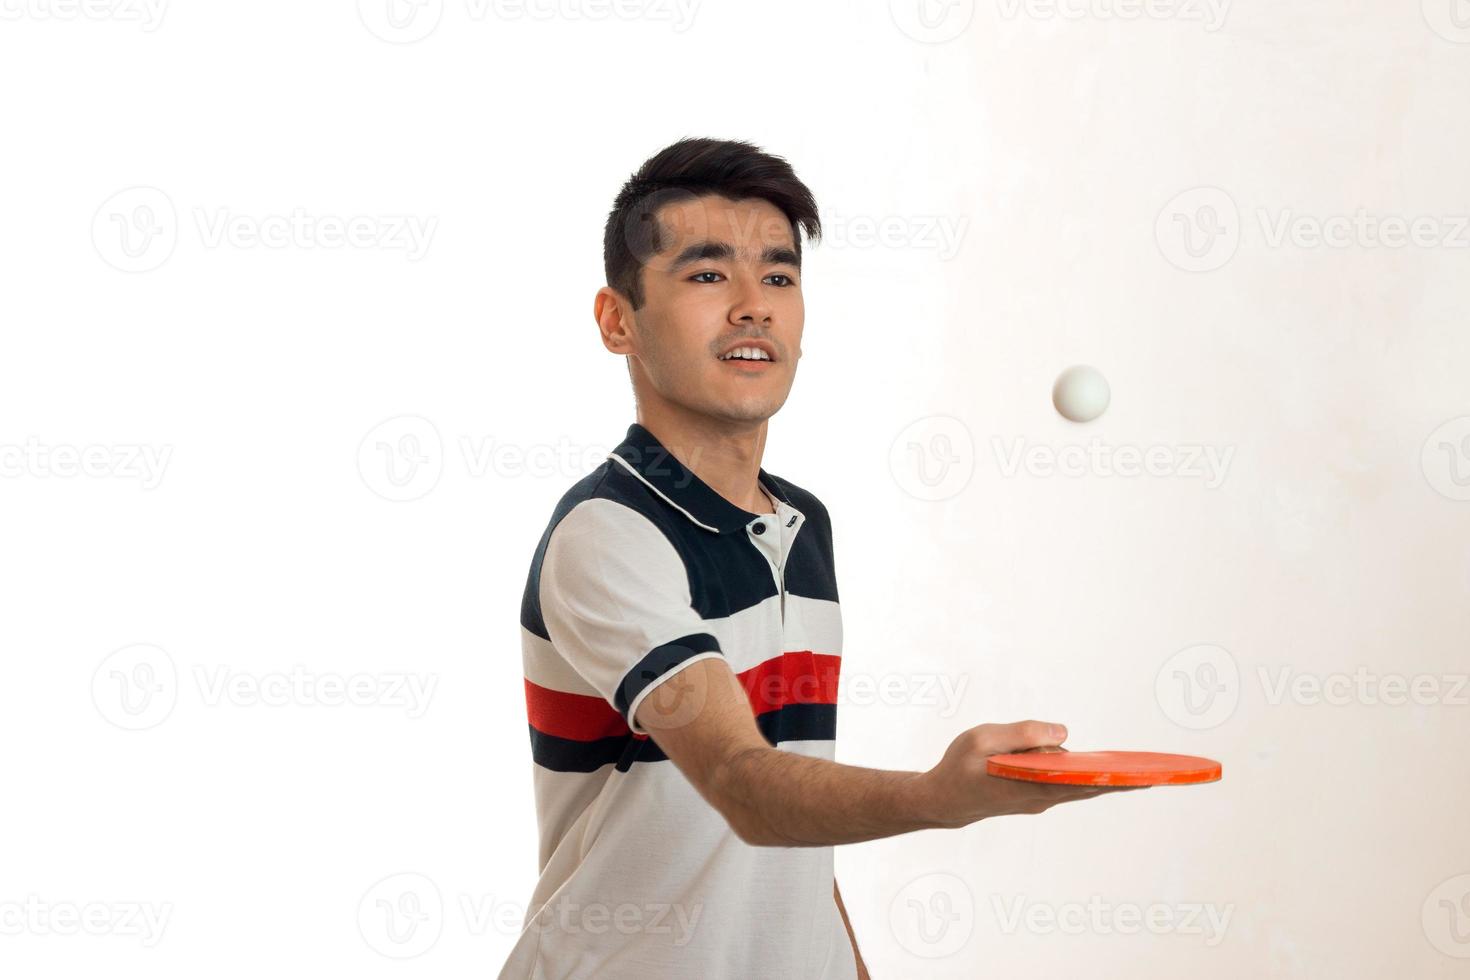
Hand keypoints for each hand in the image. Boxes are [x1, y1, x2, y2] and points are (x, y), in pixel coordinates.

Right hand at [918, 719, 1143, 827]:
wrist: (940, 801)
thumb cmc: (958, 767)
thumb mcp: (982, 739)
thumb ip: (1023, 734)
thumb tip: (1064, 733)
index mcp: (1033, 785)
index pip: (1084, 783)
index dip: (1117, 781)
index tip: (1147, 779)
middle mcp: (1042, 797)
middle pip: (1090, 788)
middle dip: (1124, 781)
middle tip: (1160, 774)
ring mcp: (1039, 799)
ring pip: (1078, 786)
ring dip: (1106, 779)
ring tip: (1139, 770)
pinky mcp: (1034, 795)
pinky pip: (1065, 783)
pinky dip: (1083, 776)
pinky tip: (1097, 769)